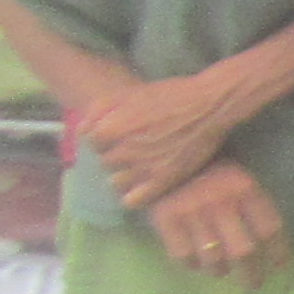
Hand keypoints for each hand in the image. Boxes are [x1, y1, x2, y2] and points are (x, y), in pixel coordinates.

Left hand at [75, 68, 250, 212]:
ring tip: (140, 166)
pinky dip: (133, 196)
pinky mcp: (163, 180)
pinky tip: (142, 187)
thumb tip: (82, 129)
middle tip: (135, 148)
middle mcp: (124, 151)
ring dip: (124, 175)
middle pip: (105, 162)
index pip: (91, 142)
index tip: (120, 134)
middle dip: (116, 155)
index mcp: (111, 130)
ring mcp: (143, 168)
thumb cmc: (171, 94)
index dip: (105, 137)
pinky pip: (134, 200)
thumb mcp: (130, 93)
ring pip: (116, 182)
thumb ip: (99, 109)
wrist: (211, 105)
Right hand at [148, 160, 287, 281]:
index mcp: (245, 188)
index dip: (277, 252)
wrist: (161, 156)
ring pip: (214, 258)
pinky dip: (193, 264)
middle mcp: (221, 201)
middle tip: (252, 283)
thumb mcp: (238, 177)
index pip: (270, 228)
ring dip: (220, 270)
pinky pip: (184, 256)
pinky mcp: (166, 220)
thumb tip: (268, 243)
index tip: (279, 267)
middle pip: (243, 251)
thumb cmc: (208, 168)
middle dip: (251, 274)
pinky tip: (196, 261)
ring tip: (222, 270)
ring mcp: (192, 212)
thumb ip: (252, 205)